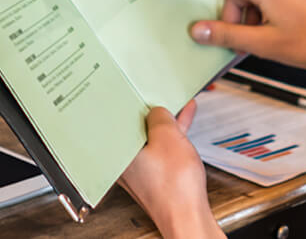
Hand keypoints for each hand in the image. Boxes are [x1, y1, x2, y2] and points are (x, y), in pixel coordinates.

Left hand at [119, 103, 220, 238]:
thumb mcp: (168, 136)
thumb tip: (157, 112)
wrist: (187, 216)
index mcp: (118, 153)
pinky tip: (184, 125)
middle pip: (135, 129)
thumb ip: (160, 117)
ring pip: (150, 139)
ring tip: (179, 105)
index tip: (138, 90)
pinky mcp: (154, 177)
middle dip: (151, 112)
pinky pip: (160, 150)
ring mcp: (140, 172)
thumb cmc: (174, 187)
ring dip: (165, 123)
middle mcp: (124, 164)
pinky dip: (171, 138)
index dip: (130, 102)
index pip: (118, 120)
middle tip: (160, 95)